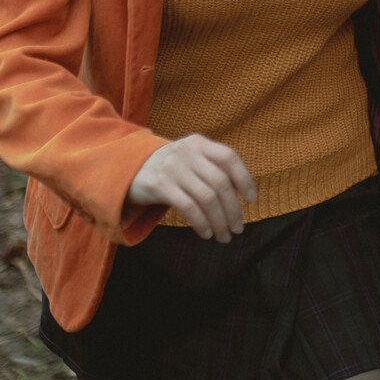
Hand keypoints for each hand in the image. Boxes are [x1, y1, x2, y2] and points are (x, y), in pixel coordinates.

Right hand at [125, 135, 256, 241]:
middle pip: (220, 183)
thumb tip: (242, 193)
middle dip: (233, 210)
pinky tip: (206, 233)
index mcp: (199, 143)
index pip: (229, 158)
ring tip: (224, 236)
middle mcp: (186, 152)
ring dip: (220, 221)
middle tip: (238, 229)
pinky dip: (202, 223)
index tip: (251, 200)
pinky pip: (189, 207)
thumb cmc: (171, 169)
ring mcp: (172, 168)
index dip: (244, 179)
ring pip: (207, 198)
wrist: (128, 168)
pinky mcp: (159, 185)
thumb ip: (213, 168)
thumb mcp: (191, 159)